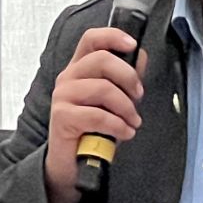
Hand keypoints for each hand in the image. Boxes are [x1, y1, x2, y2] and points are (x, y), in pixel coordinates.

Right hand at [45, 28, 147, 202]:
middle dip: (128, 77)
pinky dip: (118, 126)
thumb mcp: (114, 102)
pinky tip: (125, 133)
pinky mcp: (62, 117)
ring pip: (103, 88)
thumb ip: (125, 79)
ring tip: (133, 122)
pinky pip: (98, 115)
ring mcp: (62, 97)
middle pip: (101, 59)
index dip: (112, 36)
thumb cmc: (93, 132)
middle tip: (139, 96)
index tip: (132, 45)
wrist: (72, 166)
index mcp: (79, 69)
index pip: (91, 39)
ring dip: (126, 107)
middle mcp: (68, 78)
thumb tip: (140, 56)